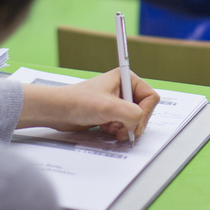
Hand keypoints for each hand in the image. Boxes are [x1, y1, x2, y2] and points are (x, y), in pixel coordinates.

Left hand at [17, 69, 159, 142]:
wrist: (59, 111)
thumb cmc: (78, 102)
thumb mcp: (109, 107)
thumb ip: (131, 114)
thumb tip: (139, 124)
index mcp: (126, 78)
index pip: (150, 97)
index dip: (145, 112)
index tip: (134, 122)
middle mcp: (123, 88)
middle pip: (144, 110)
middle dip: (134, 122)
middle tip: (123, 129)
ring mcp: (117, 101)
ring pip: (134, 119)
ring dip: (125, 128)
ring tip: (112, 128)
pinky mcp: (110, 113)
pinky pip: (124, 125)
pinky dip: (118, 130)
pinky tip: (106, 129)